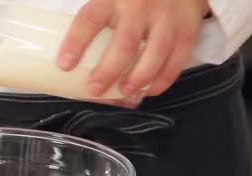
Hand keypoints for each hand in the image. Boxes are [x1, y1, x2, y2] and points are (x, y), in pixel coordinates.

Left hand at [57, 0, 209, 97]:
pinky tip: (150, 90)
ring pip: (155, 52)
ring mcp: (167, 16)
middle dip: (108, 70)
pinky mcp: (187, 27)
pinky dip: (164, 78)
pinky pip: (178, 58)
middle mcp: (141, 5)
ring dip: (138, 77)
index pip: (90, 19)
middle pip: (125, 42)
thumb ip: (96, 18)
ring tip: (123, 91)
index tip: (64, 65)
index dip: (76, 42)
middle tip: (94, 89)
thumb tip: (67, 60)